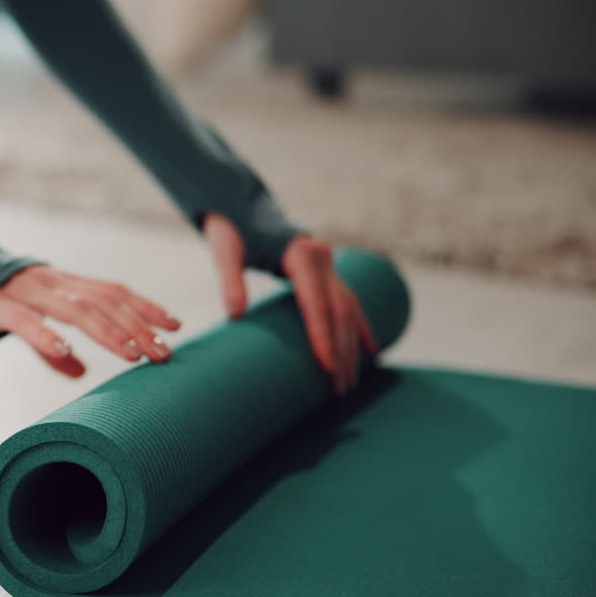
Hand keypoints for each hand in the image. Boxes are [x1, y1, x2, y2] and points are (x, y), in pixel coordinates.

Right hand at [0, 265, 179, 377]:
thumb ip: (56, 348)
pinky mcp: (0, 305)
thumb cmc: (2, 300)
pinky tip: (66, 352)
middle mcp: (55, 283)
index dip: (146, 307)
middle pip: (104, 301)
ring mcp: (29, 292)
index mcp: (67, 284)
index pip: (115, 290)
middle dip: (138, 326)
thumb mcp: (34, 321)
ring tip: (132, 354)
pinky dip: (47, 335)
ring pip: (77, 309)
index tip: (174, 327)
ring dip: (109, 332)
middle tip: (163, 353)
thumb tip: (80, 373)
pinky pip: (26, 321)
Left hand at [203, 213, 377, 393]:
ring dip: (351, 347)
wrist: (241, 207)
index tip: (326, 368)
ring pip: (348, 311)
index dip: (323, 336)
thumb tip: (234, 315)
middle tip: (339, 388)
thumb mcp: (226, 253)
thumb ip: (230, 281)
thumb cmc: (231, 231)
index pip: (317, 303)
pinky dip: (360, 328)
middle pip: (339, 312)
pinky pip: (350, 304)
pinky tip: (370, 353)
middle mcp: (323, 259)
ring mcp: (329, 265)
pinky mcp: (327, 272)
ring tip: (349, 382)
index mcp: (302, 255)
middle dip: (341, 351)